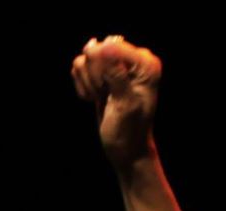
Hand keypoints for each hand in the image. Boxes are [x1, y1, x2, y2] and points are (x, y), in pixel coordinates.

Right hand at [71, 36, 161, 167]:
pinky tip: (95, 98)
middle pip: (95, 50)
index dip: (102, 69)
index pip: (110, 47)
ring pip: (85, 59)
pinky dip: (83, 85)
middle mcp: (132, 59)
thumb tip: (103, 46)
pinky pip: (79, 67)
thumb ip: (117, 75)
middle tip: (106, 96)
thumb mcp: (126, 105)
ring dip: (88, 83)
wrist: (126, 150)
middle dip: (94, 77)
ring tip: (101, 98)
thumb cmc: (129, 132)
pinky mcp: (102, 72)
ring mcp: (116, 64)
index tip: (108, 91)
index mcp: (145, 64)